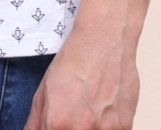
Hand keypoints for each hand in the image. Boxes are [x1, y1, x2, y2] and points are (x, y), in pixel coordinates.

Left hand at [23, 24, 139, 129]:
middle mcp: (82, 129)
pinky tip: (103, 109)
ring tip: (89, 109)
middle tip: (74, 113)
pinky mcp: (125, 127)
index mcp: (58, 123)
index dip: (52, 129)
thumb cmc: (75, 60)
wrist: (103, 39)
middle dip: (69, 127)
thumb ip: (35, 122)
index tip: (56, 124)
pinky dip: (106, 126)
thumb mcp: (44, 90)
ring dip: (90, 128)